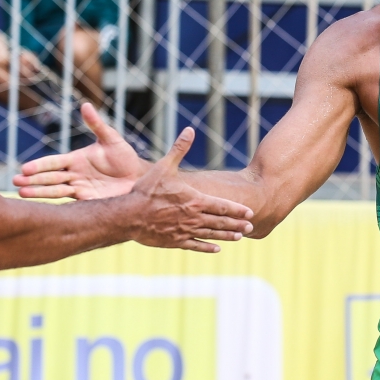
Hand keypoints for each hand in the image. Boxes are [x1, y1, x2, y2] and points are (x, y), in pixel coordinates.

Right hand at [13, 102, 148, 199]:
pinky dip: (55, 205)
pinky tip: (42, 208)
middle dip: (32, 180)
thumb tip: (86, 105)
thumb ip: (97, 124)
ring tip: (22, 194)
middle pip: (49, 178)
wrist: (138, 178)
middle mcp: (73, 175)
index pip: (53, 162)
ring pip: (55, 191)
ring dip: (39, 193)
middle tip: (15, 182)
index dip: (39, 165)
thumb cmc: (124, 156)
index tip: (25, 168)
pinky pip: (69, 204)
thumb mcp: (111, 139)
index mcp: (75, 159)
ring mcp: (79, 189)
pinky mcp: (87, 202)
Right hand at [126, 127, 253, 252]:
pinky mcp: (175, 241)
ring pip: (211, 234)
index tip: (250, 212)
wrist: (129, 216)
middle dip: (237, 225)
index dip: (237, 210)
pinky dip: (207, 247)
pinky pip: (195, 246)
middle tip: (250, 227)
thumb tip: (189, 130)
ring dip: (226, 236)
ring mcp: (185, 231)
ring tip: (239, 238)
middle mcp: (194, 217)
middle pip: (221, 222)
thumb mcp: (164, 167)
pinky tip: (216, 249)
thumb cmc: (146, 191)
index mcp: (195, 200)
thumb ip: (179, 149)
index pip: (222, 206)